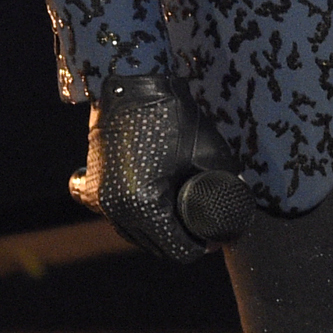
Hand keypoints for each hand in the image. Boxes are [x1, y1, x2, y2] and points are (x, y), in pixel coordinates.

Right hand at [69, 73, 256, 262]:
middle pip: (155, 247)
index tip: (215, 238)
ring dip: (157, 233)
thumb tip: (241, 203)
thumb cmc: (172, 114)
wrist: (132, 81)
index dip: (201, 247)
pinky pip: (114, 216)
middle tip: (201, 231)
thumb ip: (230, 182)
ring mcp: (100, 199)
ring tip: (180, 221)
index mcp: (144, 205)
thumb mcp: (210, 151)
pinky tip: (148, 209)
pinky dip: (132, 218)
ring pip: (134, 235)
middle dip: (180, 242)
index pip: (178, 250)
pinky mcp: (92, 186)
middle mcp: (117, 209)